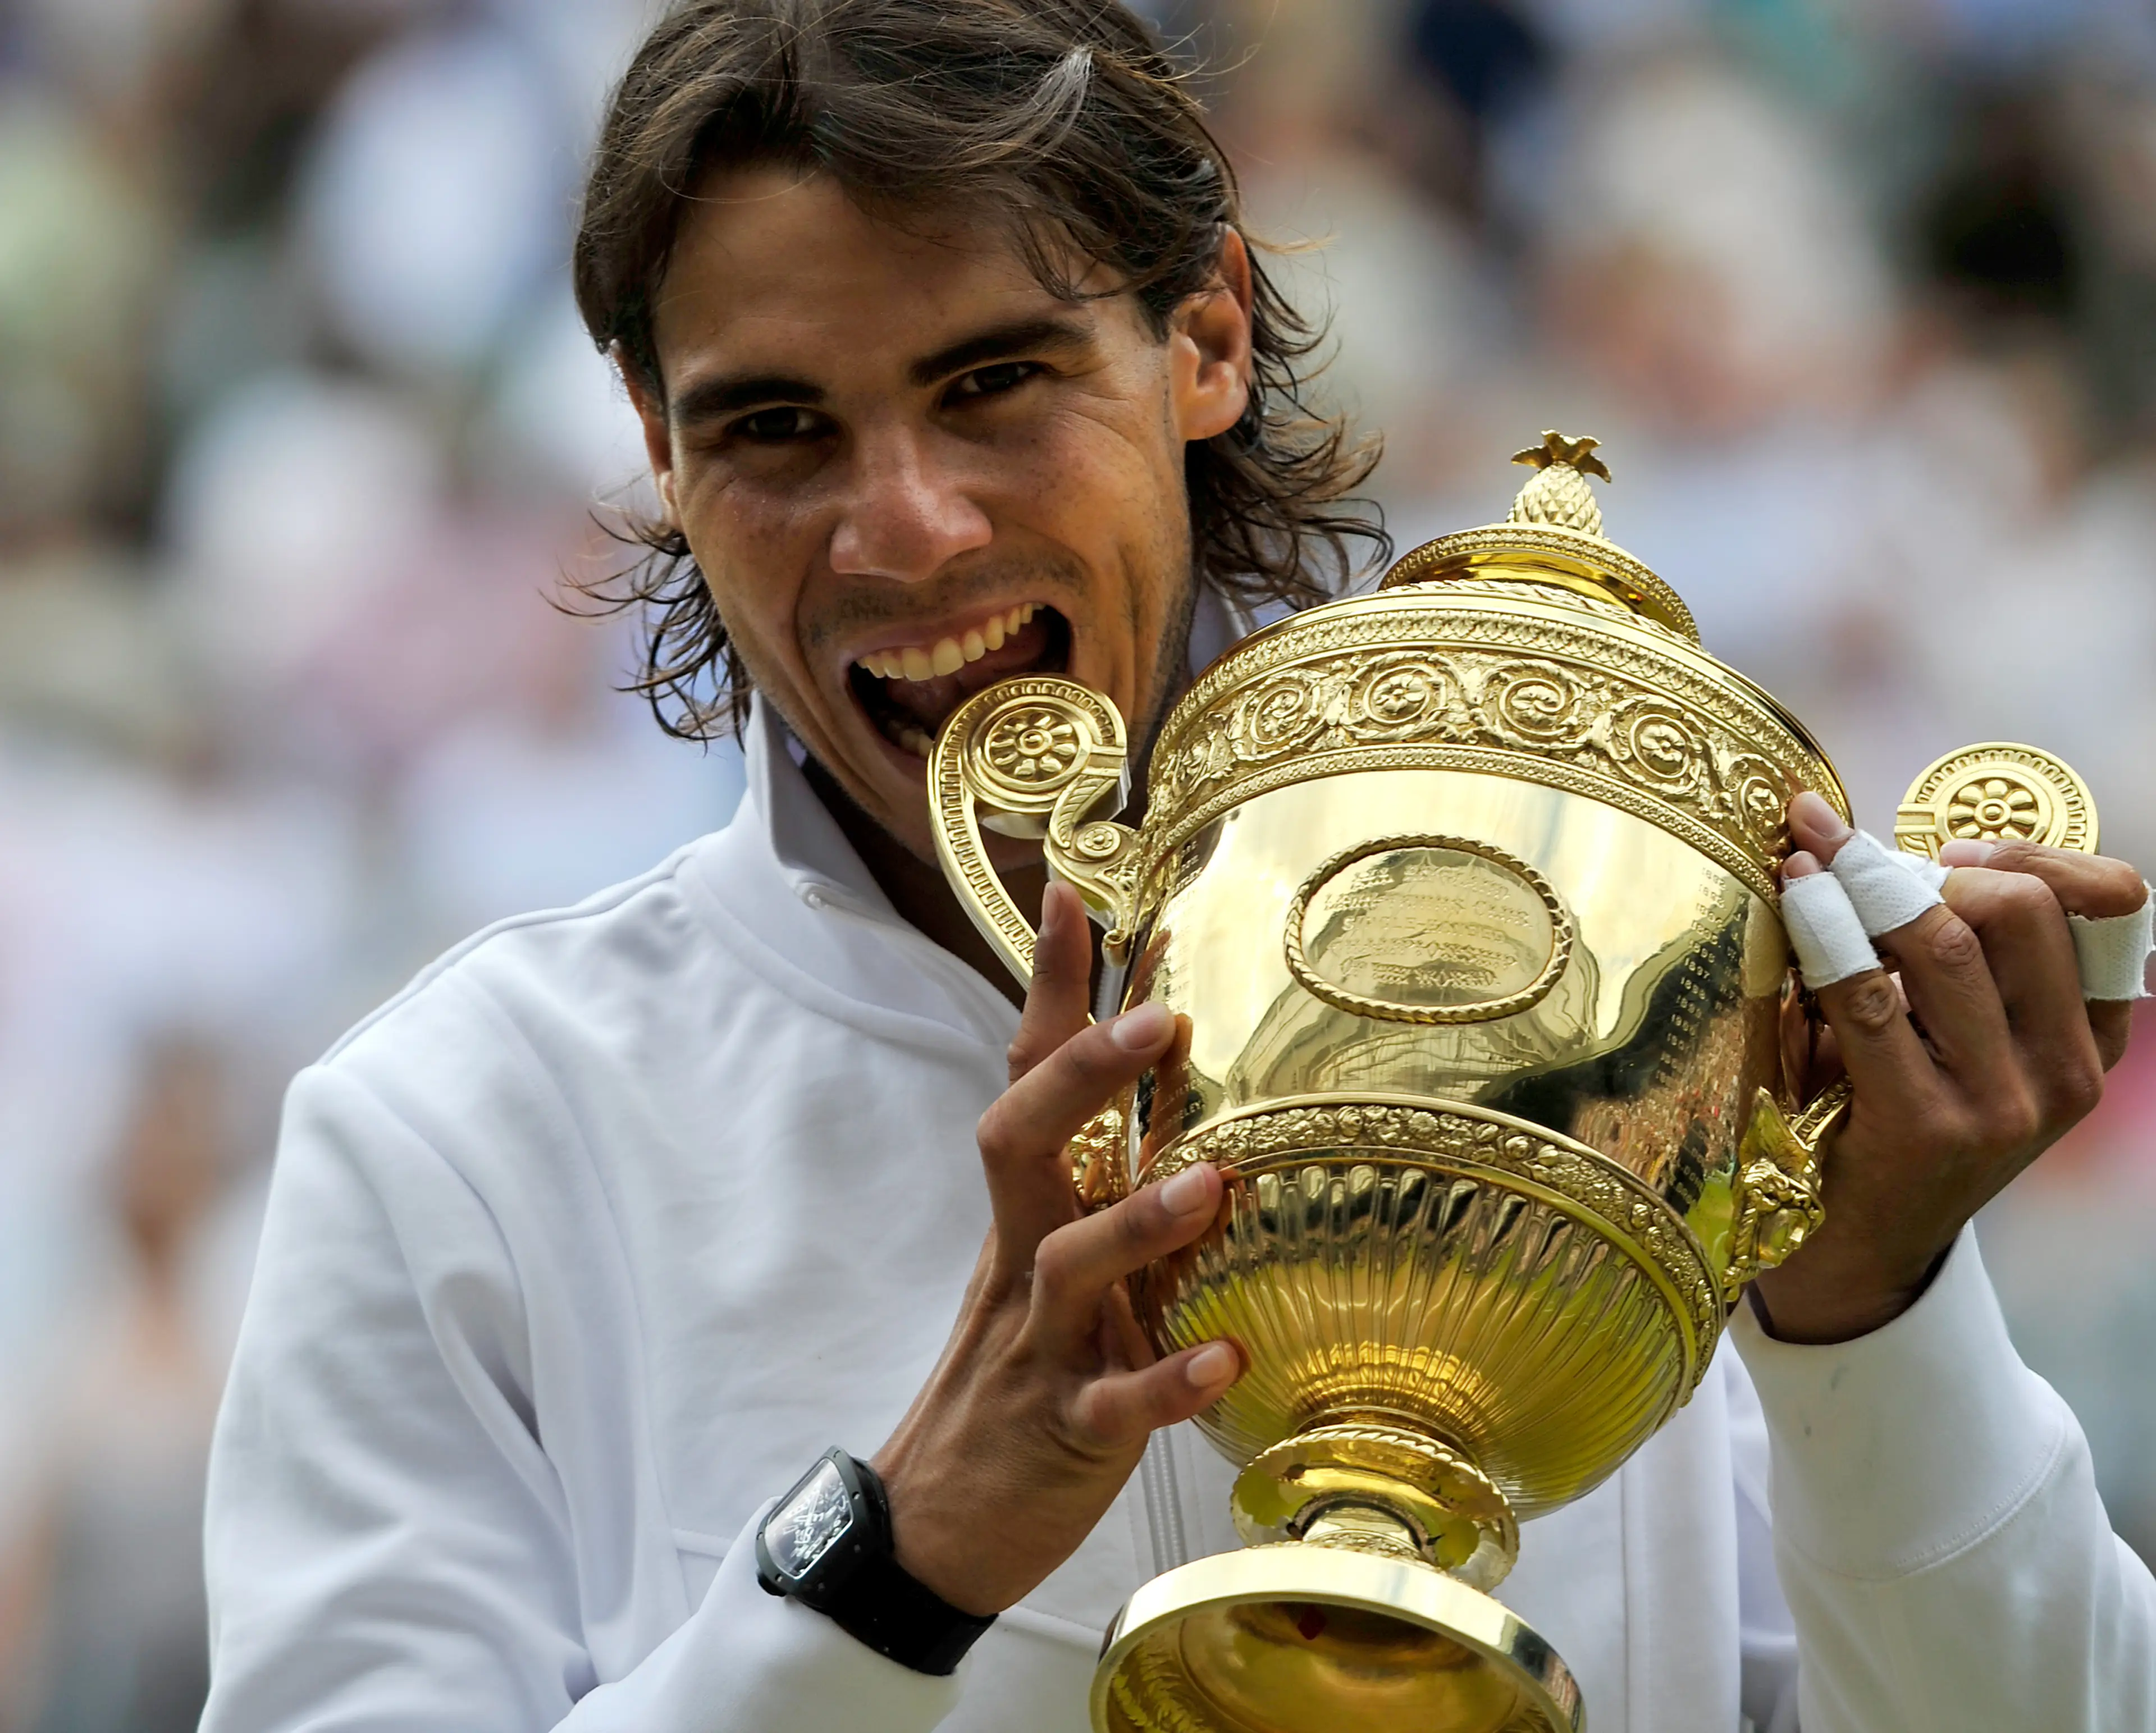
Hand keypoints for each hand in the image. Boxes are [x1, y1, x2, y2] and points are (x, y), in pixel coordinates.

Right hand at [871, 882, 1240, 1614]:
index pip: (1024, 1085)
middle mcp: (1024, 1265)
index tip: (1078, 895)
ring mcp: (1040, 1348)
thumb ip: (1098, 1199)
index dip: (1050, 995)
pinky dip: (1167, 1381)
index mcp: (1025, 1220)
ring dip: (1137, 1223)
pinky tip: (1227, 1360)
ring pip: (1070, 1266)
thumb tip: (1179, 1123)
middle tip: (1157, 1016)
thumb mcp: (1045, 1274)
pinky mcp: (1066, 1433)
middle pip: (1020, 1143)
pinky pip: (1115, 1405)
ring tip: (1210, 1183)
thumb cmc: (1008, 1383)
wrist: (933, 1528)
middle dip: (1080, 1074)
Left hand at [1751, 791, 2142, 1343]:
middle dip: (1928, 865)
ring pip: (1947, 945)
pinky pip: (1869, 997)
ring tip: (1805, 856)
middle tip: (1848, 851)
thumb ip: (1961, 959)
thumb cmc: (1892, 1115)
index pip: (2114, 912)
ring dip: (1863, 884)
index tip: (1948, 850)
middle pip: (2023, 913)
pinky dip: (1825, 932)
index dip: (2033, 856)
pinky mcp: (1928, 1126)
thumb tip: (1887, 842)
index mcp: (2091, 1042)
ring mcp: (2002, 1105)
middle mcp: (2066, 1074)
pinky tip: (1793, 899)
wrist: (1854, 1245)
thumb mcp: (1954, 1037)